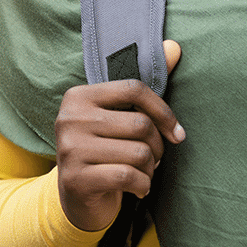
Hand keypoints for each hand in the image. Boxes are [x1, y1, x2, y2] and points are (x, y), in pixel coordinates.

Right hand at [55, 40, 183, 231]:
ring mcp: (69, 149)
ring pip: (138, 153)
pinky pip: (128, 176)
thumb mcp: (119, 119)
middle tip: (153, 160)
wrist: (77, 199)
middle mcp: (69, 118)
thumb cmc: (105, 151)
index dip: (163, 112)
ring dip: (150, 169)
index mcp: (79, 96)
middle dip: (157, 147)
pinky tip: (138, 188)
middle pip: (140, 125)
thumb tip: (174, 47)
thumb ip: (144, 88)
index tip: (177, 133)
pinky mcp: (75, 179)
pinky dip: (142, 185)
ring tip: (143, 174)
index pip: (134, 89)